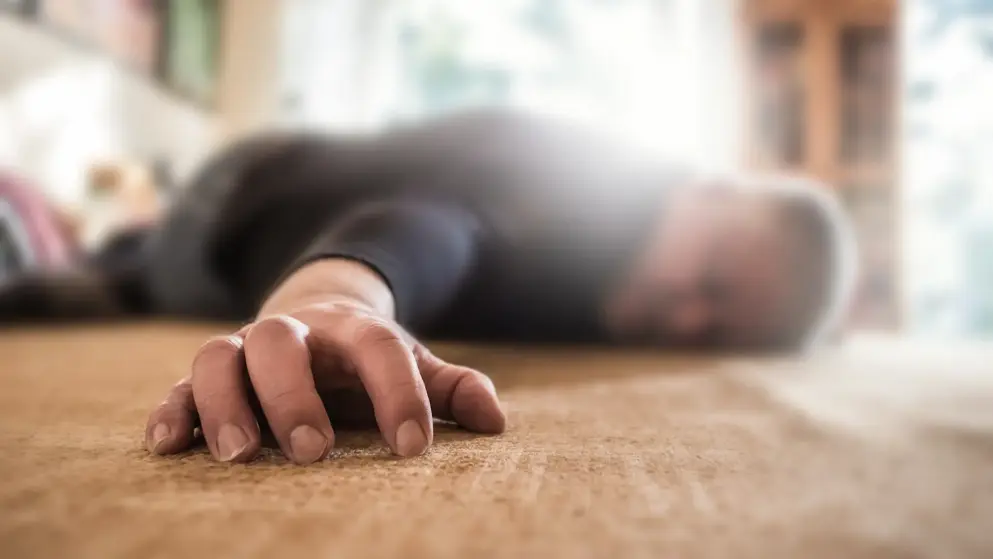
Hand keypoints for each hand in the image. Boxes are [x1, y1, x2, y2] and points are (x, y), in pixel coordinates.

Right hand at [144, 262, 505, 464]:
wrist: (311, 316)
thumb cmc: (365, 358)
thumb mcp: (411, 364)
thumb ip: (449, 388)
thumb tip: (494, 421)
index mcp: (350, 330)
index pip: (378, 349)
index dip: (398, 394)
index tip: (413, 449)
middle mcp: (292, 334)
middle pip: (279, 342)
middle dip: (292, 394)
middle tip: (312, 450)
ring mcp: (243, 350)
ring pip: (218, 357)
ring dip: (223, 402)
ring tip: (238, 456)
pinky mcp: (205, 377)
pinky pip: (176, 387)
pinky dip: (170, 412)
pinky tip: (168, 448)